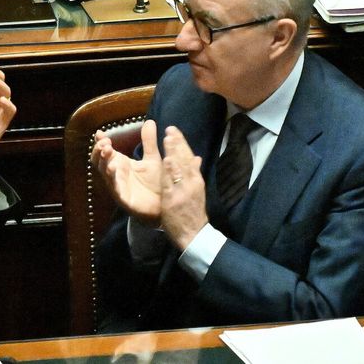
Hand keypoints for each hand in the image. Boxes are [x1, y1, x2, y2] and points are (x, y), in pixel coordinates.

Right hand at [91, 119, 162, 224]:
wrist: (165, 206)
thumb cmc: (156, 183)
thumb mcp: (152, 159)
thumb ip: (149, 141)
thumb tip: (149, 121)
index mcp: (121, 164)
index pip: (104, 151)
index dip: (100, 142)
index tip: (100, 132)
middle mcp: (116, 174)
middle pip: (99, 161)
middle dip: (98, 150)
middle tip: (104, 142)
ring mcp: (118, 187)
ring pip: (105, 173)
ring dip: (104, 162)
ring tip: (108, 152)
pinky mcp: (124, 199)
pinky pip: (115, 188)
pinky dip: (113, 178)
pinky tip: (113, 169)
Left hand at [158, 126, 207, 250]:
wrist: (194, 235)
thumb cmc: (193, 212)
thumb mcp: (197, 191)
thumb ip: (194, 174)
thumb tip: (197, 157)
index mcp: (196, 180)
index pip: (189, 158)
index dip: (182, 143)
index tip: (175, 130)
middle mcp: (191, 183)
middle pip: (184, 160)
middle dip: (177, 143)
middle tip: (170, 129)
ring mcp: (183, 191)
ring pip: (178, 169)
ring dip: (173, 153)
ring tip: (168, 138)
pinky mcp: (174, 200)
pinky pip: (170, 184)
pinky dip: (169, 172)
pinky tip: (166, 160)